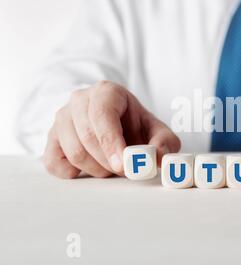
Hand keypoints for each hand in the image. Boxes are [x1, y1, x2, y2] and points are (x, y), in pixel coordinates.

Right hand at [43, 81, 180, 178]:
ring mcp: (62, 118)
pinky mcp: (51, 138)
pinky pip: (53, 161)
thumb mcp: (157, 131)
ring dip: (96, 169)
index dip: (111, 142)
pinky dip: (72, 172)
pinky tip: (90, 169)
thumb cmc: (136, 126)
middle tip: (125, 171)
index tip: (123, 165)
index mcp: (106, 91)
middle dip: (109, 161)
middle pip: (88, 136)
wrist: (118, 123)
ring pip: (73, 151)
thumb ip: (165, 142)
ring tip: (112, 167)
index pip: (102, 114)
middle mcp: (79, 100)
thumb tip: (159, 157)